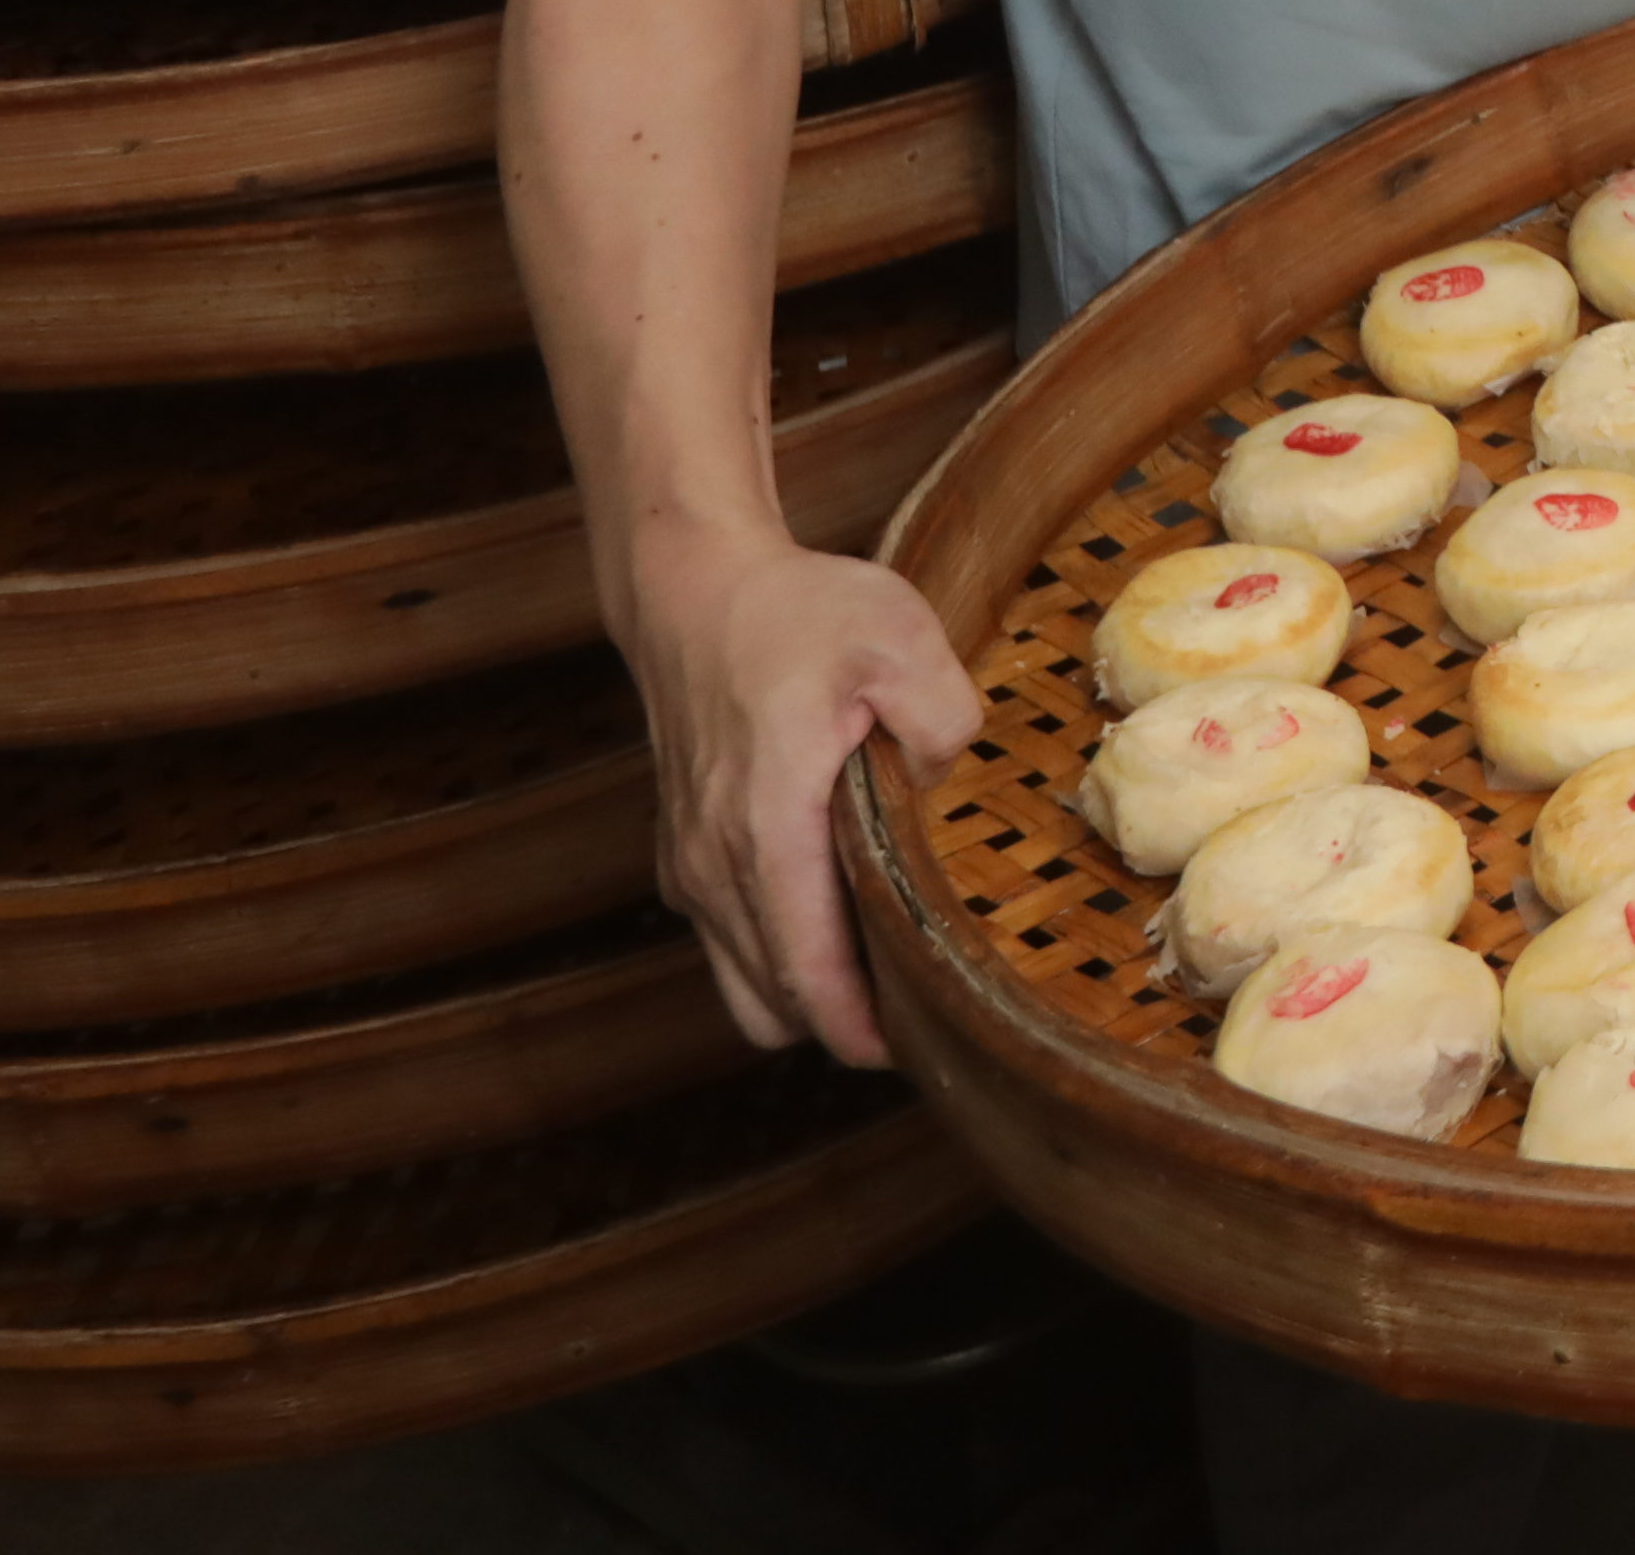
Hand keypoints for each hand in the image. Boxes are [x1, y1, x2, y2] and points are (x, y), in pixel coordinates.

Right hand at [624, 518, 984, 1066]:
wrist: (691, 586)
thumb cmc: (792, 611)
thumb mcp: (896, 636)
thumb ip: (944, 714)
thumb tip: (951, 777)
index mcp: (767, 828)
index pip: (806, 971)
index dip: (859, 1027)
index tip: (917, 1049)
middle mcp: (714, 865)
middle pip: (772, 1000)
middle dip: (843, 1022)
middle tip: (923, 1011)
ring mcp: (690, 864)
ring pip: (741, 983)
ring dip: (804, 994)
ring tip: (885, 973)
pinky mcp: (684, 852)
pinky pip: (726, 942)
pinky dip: (773, 956)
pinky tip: (836, 919)